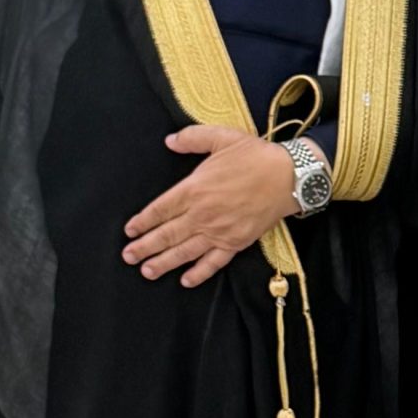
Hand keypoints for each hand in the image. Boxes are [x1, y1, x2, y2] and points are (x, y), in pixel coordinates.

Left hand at [123, 126, 296, 287]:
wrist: (289, 176)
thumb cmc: (256, 156)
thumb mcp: (222, 137)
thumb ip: (191, 138)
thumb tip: (169, 141)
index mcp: (194, 189)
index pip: (160, 209)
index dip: (143, 221)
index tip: (130, 230)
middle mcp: (202, 214)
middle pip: (167, 234)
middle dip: (145, 247)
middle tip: (128, 256)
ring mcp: (219, 231)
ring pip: (185, 251)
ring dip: (163, 262)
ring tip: (147, 271)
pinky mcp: (236, 242)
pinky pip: (214, 262)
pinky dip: (199, 273)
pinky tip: (186, 280)